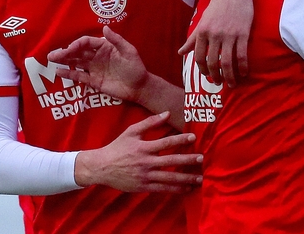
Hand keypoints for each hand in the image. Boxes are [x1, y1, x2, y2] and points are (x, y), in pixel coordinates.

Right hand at [48, 26, 147, 102]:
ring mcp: (94, 69)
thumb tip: (104, 28)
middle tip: (52, 55)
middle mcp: (96, 56)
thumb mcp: (129, 51)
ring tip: (51, 60)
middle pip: (77, 52)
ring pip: (76, 63)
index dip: (76, 45)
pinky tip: (59, 72)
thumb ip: (116, 40)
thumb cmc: (136, 67)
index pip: (86, 43)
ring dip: (64, 61)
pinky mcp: (93, 81)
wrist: (139, 87)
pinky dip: (69, 74)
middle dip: (64, 53)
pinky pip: (79, 76)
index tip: (68, 49)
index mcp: (104, 46)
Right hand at [74, 112, 201, 192]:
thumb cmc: (118, 147)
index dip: (180, 139)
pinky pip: (163, 189)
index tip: (193, 138)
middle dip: (188, 160)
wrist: (102, 167)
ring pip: (170, 178)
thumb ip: (149, 123)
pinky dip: (176, 189)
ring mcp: (145, 176)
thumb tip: (166, 113)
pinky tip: (186, 189)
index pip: (166, 143)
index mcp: (143, 147)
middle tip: (201, 159)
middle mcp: (146, 162)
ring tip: (199, 178)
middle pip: (171, 161)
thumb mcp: (131, 131)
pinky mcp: (144, 187)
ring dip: (186, 178)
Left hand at [178, 0, 262, 86]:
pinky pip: (242, 55)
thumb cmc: (218, 5)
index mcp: (202, 31)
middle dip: (215, 76)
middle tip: (218, 83)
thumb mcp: (203, 21)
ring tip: (232, 83)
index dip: (202, 69)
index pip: (199, 57)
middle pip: (212, 62)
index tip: (206, 76)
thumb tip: (180, 52)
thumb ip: (192, 38)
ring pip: (227, 62)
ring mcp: (229, 34)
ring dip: (229, 76)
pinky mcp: (243, 33)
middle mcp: (214, 34)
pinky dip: (243, 67)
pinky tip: (244, 73)